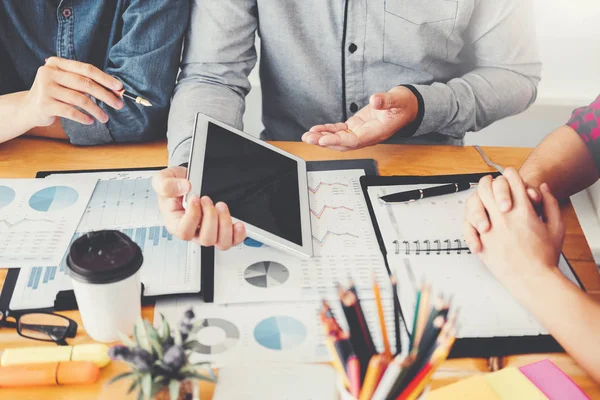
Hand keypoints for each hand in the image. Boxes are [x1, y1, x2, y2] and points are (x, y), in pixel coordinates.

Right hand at [19, 57, 123, 127]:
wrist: (29, 108)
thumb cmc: (56, 94)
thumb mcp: (67, 83)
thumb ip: (86, 83)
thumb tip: (115, 90)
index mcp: (57, 63)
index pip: (86, 69)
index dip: (105, 78)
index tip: (120, 87)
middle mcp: (49, 73)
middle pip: (85, 83)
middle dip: (105, 95)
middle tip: (119, 104)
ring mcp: (45, 88)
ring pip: (80, 99)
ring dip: (96, 110)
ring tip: (105, 118)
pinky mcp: (44, 104)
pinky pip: (71, 111)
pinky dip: (83, 117)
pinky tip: (90, 121)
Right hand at [152, 166, 245, 249]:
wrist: (186, 183)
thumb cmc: (174, 187)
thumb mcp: (163, 180)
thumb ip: (167, 185)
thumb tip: (185, 188)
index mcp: (176, 223)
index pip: (184, 232)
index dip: (193, 217)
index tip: (195, 199)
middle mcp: (194, 231)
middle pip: (206, 239)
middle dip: (211, 217)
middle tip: (207, 200)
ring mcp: (208, 231)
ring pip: (221, 242)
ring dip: (225, 224)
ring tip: (221, 206)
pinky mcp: (221, 229)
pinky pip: (232, 240)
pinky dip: (238, 234)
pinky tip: (237, 223)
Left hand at [301, 86, 418, 150]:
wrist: (407, 107)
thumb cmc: (404, 105)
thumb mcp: (398, 99)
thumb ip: (386, 100)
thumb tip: (375, 100)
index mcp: (376, 132)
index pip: (354, 141)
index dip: (338, 141)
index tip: (323, 139)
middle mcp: (367, 136)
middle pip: (343, 144)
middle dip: (324, 142)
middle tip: (308, 138)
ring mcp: (360, 132)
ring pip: (339, 139)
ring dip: (322, 138)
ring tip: (307, 136)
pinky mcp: (356, 126)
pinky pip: (340, 132)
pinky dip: (328, 131)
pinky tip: (316, 130)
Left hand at [463, 168, 564, 284]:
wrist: (533, 280)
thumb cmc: (544, 257)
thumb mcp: (557, 226)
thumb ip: (550, 203)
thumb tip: (542, 188)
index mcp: (524, 211)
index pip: (512, 180)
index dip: (511, 175)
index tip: (510, 176)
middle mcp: (504, 218)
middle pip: (489, 186)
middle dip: (490, 181)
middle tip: (491, 183)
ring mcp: (490, 229)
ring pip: (475, 201)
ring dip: (477, 197)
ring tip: (482, 198)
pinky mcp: (481, 241)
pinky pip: (467, 224)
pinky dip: (469, 219)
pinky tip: (476, 219)